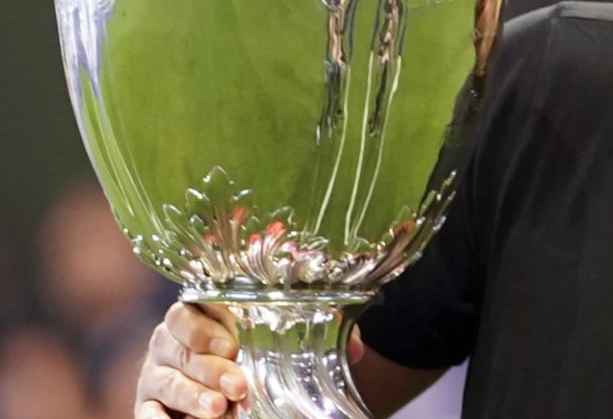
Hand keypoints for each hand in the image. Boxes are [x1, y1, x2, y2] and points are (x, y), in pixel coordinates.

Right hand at [134, 301, 365, 417]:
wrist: (227, 390)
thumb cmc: (252, 355)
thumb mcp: (280, 344)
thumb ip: (314, 337)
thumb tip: (357, 350)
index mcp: (196, 318)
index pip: (186, 313)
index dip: (204, 327)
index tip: (232, 344)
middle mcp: (169, 344)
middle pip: (181, 351)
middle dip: (210, 369)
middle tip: (238, 386)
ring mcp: (156, 376)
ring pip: (166, 382)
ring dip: (192, 397)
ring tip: (219, 411)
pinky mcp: (148, 406)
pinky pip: (147, 414)